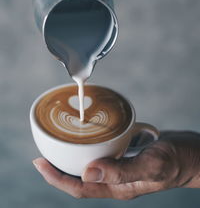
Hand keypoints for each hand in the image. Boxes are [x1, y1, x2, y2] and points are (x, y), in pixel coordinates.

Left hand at [33, 131, 199, 198]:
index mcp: (119, 188)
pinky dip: (91, 147)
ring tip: (60, 144)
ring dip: (73, 158)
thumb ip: (122, 171)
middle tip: (44, 152)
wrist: (192, 154)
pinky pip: (102, 154)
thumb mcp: (153, 165)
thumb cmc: (177, 161)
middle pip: (80, 178)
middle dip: (59, 169)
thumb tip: (87, 172)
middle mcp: (116, 181)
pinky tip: (88, 136)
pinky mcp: (126, 156)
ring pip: (90, 166)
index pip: (79, 188)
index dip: (56, 179)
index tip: (40, 163)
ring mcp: (121, 168)